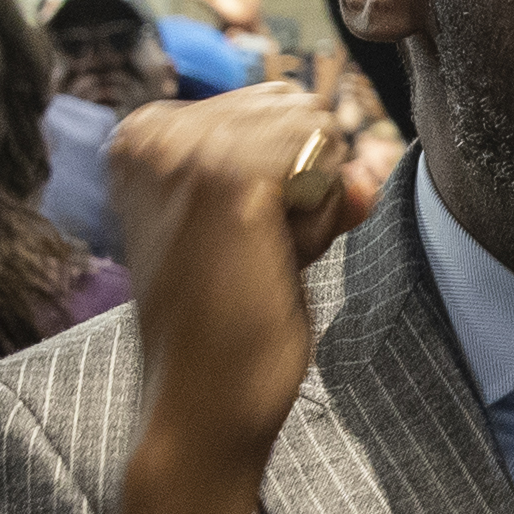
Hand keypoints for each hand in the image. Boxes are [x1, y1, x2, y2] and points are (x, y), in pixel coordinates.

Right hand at [108, 83, 376, 513]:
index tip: (239, 238)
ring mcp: (184, 151)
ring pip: (316, 132)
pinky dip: (320, 220)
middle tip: (253, 256)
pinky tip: (277, 263)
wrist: (200, 409)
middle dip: (304, 184)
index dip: (286, 175)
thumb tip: (371, 164)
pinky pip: (324, 161)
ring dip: (313, 206)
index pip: (272, 104)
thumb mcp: (261, 226)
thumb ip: (306, 175)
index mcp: (142, 134)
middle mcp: (152, 131)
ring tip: (258, 263)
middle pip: (297, 110)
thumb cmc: (227, 328)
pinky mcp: (225, 180)